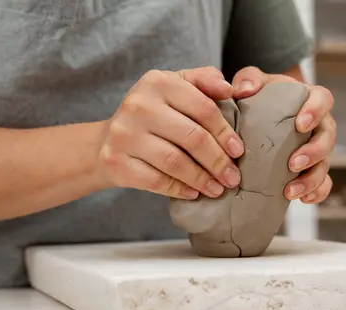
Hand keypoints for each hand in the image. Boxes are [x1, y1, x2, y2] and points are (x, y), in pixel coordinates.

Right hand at [97, 67, 244, 199]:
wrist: (107, 140)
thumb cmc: (153, 113)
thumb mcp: (175, 87)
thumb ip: (204, 81)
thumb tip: (230, 89)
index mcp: (158, 82)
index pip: (203, 108)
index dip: (225, 132)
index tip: (238, 151)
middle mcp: (138, 105)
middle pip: (192, 137)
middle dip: (218, 161)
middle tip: (232, 177)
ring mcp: (124, 134)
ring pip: (175, 162)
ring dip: (202, 179)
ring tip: (218, 189)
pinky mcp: (116, 162)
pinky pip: (156, 180)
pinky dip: (179, 189)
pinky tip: (194, 193)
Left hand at [232, 67, 335, 203]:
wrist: (264, 114)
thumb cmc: (262, 95)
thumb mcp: (254, 81)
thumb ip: (248, 79)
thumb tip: (242, 90)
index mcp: (310, 100)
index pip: (323, 100)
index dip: (316, 112)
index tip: (301, 124)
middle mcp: (320, 125)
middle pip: (328, 138)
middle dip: (314, 152)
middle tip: (293, 163)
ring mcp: (318, 150)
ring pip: (325, 166)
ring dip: (311, 179)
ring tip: (290, 191)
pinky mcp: (312, 169)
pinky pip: (323, 184)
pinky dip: (317, 193)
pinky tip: (303, 200)